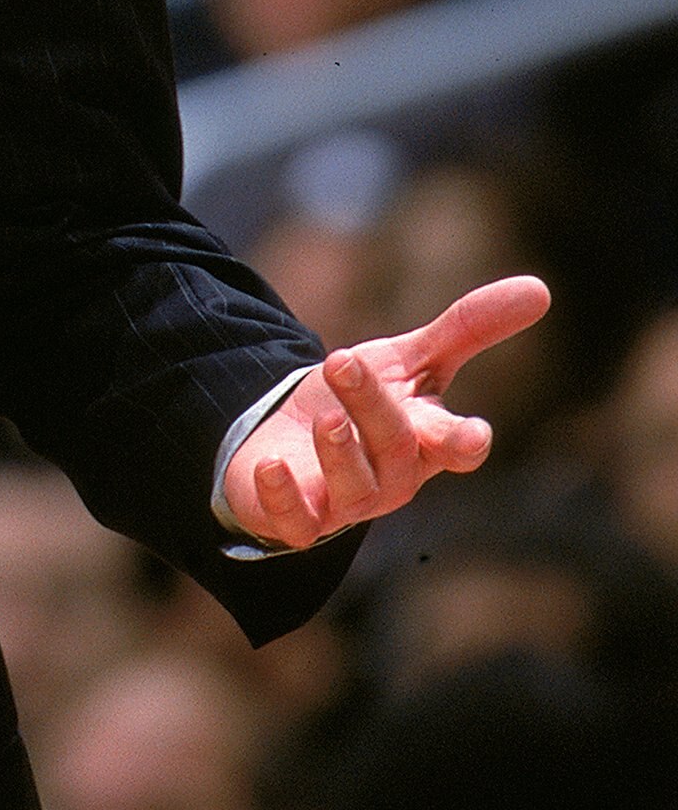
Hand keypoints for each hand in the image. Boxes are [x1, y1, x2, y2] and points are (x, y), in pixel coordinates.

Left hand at [226, 275, 551, 550]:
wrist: (292, 437)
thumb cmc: (362, 401)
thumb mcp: (410, 359)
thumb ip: (468, 328)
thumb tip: (541, 288)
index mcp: (426, 439)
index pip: (456, 446)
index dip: (464, 443)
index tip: (471, 435)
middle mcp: (392, 477)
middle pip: (394, 447)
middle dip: (371, 405)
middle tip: (342, 358)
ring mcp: (346, 502)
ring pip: (354, 488)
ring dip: (338, 451)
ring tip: (325, 416)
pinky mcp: (298, 518)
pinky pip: (295, 521)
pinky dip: (282, 497)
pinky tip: (269, 466)